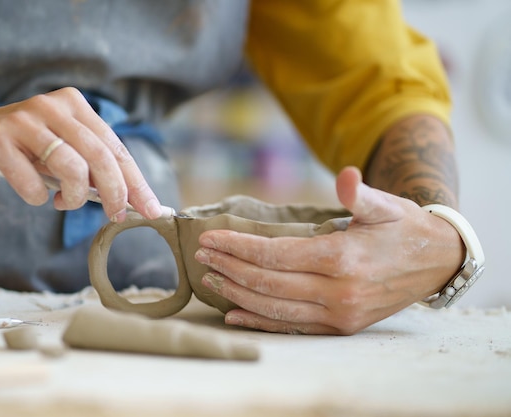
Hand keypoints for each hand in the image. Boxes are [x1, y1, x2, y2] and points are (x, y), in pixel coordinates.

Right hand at [0, 87, 163, 221]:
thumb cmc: (24, 148)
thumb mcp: (62, 149)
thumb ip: (92, 166)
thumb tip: (130, 200)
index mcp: (74, 105)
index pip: (115, 147)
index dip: (135, 181)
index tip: (150, 208)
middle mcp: (52, 107)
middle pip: (100, 155)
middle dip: (116, 193)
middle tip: (117, 216)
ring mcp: (23, 121)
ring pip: (71, 166)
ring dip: (74, 197)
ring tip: (63, 202)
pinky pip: (31, 181)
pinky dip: (38, 197)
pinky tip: (35, 194)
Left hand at [194, 166, 464, 334]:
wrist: (437, 261)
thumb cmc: (405, 227)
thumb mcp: (386, 204)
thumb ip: (359, 194)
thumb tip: (346, 175)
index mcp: (342, 259)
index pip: (274, 254)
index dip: (238, 246)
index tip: (209, 238)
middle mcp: (338, 292)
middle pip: (267, 282)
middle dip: (229, 266)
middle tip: (201, 255)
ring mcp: (339, 314)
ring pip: (274, 307)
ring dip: (237, 293)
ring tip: (210, 278)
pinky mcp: (341, 326)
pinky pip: (292, 326)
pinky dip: (259, 320)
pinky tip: (234, 314)